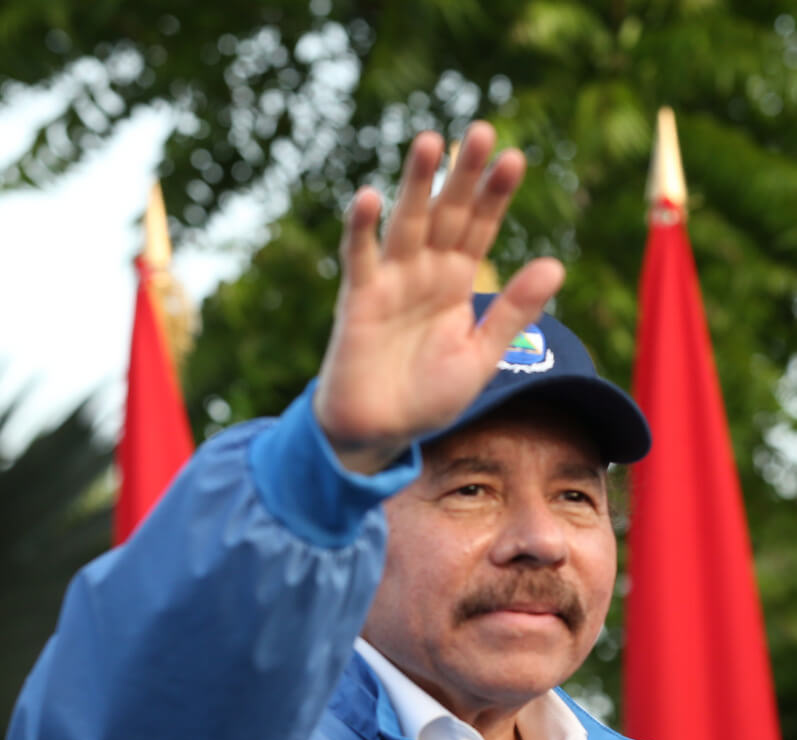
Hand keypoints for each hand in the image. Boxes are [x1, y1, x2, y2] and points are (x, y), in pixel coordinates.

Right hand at [314, 121, 564, 473]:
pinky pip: (360, 259)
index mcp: (458, 282)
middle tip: (482, 131)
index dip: (496, 195)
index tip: (515, 159)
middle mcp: (426, 272)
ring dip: (416, 185)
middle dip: (464, 176)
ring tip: (430, 142)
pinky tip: (368, 198)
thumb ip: (512, 312)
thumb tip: (557, 264)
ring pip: (407, 224)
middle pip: (448, 214)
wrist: (380, 432)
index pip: (481, 227)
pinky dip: (361, 230)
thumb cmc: (429, 397)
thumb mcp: (480, 357)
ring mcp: (391, 282)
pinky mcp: (358, 300)